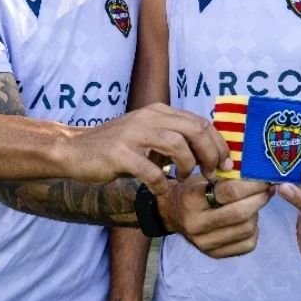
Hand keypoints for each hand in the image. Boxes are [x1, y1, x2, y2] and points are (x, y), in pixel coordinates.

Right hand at [69, 103, 230, 196]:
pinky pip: (150, 170)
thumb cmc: (116, 147)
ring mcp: (133, 134)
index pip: (200, 122)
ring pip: (177, 144)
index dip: (218, 143)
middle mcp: (148, 118)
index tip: (225, 164)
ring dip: (188, 165)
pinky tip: (161, 188)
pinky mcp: (119, 153)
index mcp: (159, 111)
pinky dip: (161, 182)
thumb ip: (173, 137)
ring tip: (184, 177)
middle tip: (212, 173)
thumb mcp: (148, 134)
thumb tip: (207, 151)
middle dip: (210, 154)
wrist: (75, 150)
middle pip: (194, 130)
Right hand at [158, 175, 270, 257]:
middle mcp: (196, 225)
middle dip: (260, 198)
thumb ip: (227, 176)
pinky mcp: (215, 254)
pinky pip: (247, 244)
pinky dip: (253, 230)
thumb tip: (260, 174)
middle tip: (267, 189)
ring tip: (254, 203)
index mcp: (191, 200)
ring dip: (256, 213)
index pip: (230, 192)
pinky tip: (247, 219)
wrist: (172, 214)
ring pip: (247, 229)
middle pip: (241, 213)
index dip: (253, 184)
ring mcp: (205, 243)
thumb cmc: (191, 190)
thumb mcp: (202, 177)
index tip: (264, 178)